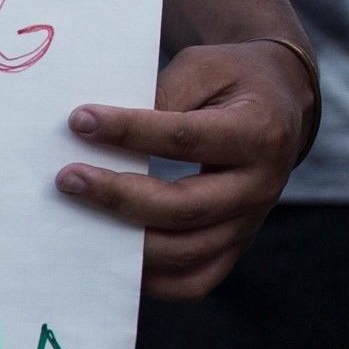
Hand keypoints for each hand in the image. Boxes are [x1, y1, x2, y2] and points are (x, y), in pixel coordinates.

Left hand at [56, 37, 315, 299]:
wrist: (280, 105)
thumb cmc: (234, 80)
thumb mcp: (205, 68)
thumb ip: (163, 96)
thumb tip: (103, 136)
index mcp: (260, 131)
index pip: (185, 139)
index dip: (128, 131)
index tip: (79, 121)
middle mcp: (262, 184)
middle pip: (184, 207)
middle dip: (118, 195)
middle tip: (68, 178)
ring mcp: (250, 222)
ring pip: (183, 251)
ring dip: (124, 239)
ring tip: (79, 216)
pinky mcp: (237, 245)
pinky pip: (193, 280)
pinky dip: (152, 276)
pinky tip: (116, 251)